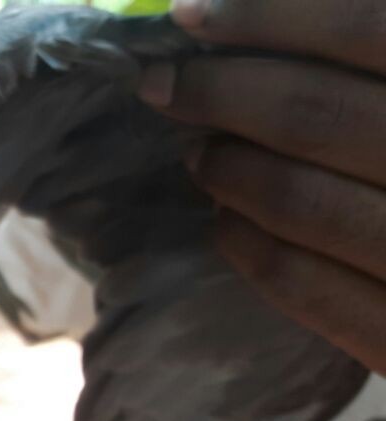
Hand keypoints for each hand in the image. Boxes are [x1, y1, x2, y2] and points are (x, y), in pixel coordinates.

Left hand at [137, 0, 385, 372]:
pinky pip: (303, 284)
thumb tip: (253, 23)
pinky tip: (227, 225)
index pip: (368, 28)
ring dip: (229, 170)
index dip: (270, 17)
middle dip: (220, 93)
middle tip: (163, 86)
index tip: (192, 15)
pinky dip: (249, 247)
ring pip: (300, 200)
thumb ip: (370, 51)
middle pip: (316, 116)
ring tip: (200, 154)